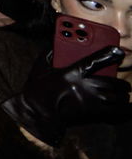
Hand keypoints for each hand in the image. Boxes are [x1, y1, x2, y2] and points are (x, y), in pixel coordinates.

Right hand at [2, 47, 128, 145]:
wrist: (36, 115)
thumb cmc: (36, 92)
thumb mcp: (39, 68)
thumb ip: (48, 54)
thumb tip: (54, 43)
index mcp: (71, 73)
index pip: (95, 61)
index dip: (108, 55)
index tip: (119, 51)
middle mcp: (84, 86)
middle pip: (112, 83)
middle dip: (122, 84)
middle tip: (125, 85)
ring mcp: (91, 101)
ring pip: (117, 98)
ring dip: (123, 97)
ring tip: (125, 96)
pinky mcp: (93, 115)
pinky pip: (117, 113)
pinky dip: (126, 111)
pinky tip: (129, 110)